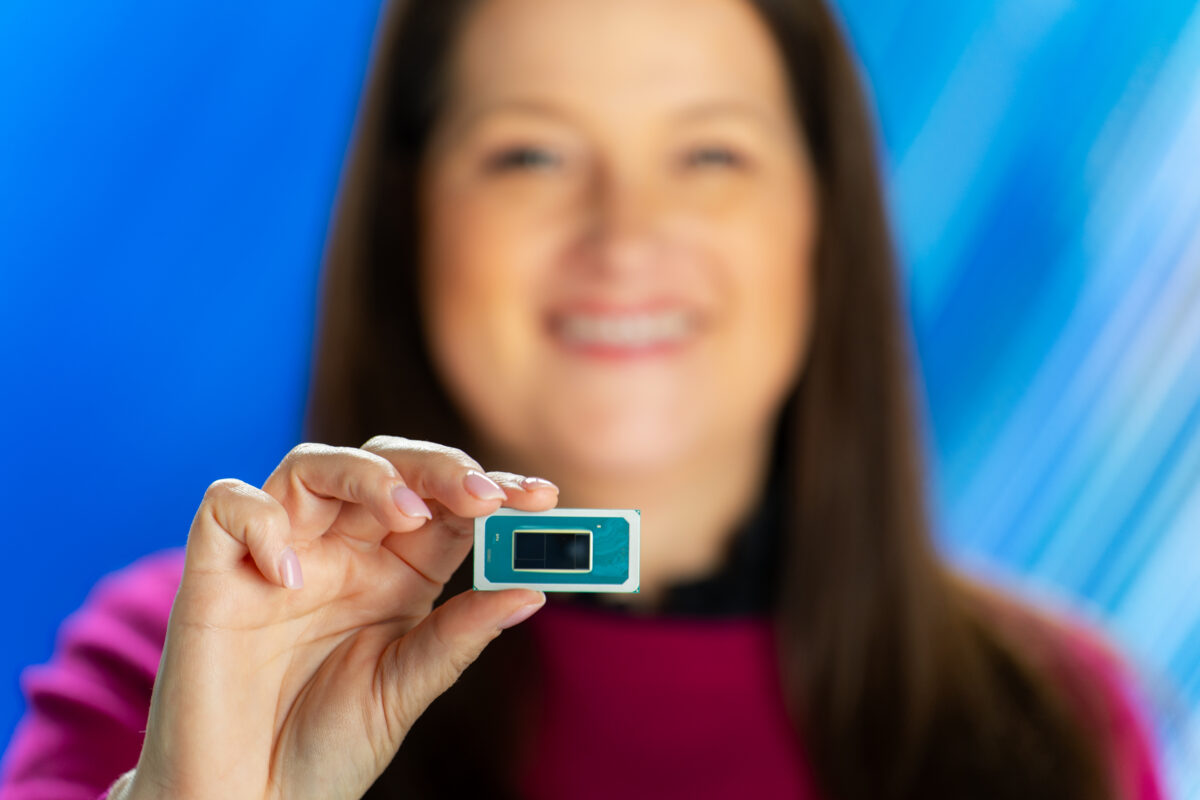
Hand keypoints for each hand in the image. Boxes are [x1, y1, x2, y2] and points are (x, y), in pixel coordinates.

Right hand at [124, 437, 556, 799]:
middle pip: (388, 467)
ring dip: (365, 475)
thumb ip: (459, 637)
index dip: (492, 491)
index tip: (542, 497)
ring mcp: (278, 552)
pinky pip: (228, 504)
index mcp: (396, 572)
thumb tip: (533, 590)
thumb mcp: (405, 689)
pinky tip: (288, 576)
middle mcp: (342, 549)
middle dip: (438, 468)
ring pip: (313, 466)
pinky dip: (261, 522)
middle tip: (481, 495)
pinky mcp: (214, 568)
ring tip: (404, 514)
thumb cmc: (326, 746)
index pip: (447, 507)